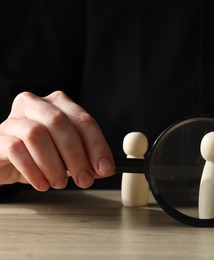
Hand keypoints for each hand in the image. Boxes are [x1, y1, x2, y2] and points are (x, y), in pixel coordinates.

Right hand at [0, 91, 114, 190]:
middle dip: (76, 155)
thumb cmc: (37, 155)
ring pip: (36, 134)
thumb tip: (104, 168)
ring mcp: (13, 119)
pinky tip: (42, 184)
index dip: (97, 145)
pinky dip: (33, 170)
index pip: (83, 120)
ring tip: (60, 183)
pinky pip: (15, 150)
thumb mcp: (66, 156)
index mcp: (58, 104)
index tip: (106, 168)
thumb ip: (86, 159)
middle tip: (85, 180)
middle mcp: (35, 105)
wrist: (3, 162)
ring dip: (54, 164)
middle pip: (60, 123)